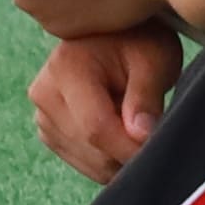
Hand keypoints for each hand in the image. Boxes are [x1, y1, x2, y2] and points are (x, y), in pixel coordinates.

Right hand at [31, 27, 182, 186]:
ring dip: (121, 155)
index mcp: (66, 68)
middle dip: (130, 151)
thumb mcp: (153, 59)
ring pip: (93, 164)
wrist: (113, 39)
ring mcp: (43, 116)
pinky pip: (87, 165)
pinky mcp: (49, 133)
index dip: (131, 148)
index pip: (95, 127)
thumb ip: (145, 96)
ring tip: (131, 120)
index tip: (161, 148)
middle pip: (94, 150)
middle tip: (151, 123)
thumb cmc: (138, 42)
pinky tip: (119, 129)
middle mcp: (45, 94)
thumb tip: (139, 136)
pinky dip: (110, 158)